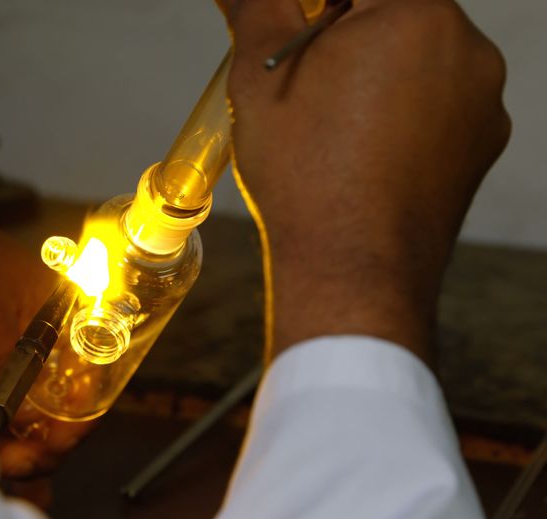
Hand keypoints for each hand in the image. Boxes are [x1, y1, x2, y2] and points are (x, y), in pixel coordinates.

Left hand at [0, 180, 91, 480]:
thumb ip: (7, 360)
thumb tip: (28, 421)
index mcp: (59, 323)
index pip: (86, 382)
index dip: (76, 419)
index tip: (54, 444)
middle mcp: (39, 352)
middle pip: (60, 417)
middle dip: (45, 447)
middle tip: (15, 463)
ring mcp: (6, 373)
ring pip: (29, 432)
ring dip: (23, 461)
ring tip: (2, 473)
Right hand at [219, 0, 509, 364]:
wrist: (351, 270)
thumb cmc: (308, 179)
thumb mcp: (260, 80)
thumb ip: (257, 8)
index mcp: (415, 15)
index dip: (318, 8)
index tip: (292, 28)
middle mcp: (467, 49)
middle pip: (395, 14)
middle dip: (346, 34)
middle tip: (301, 78)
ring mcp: (481, 101)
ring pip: (417, 60)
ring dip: (373, 72)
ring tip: (326, 123)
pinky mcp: (480, 145)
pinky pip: (436, 105)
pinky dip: (399, 113)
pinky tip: (357, 151)